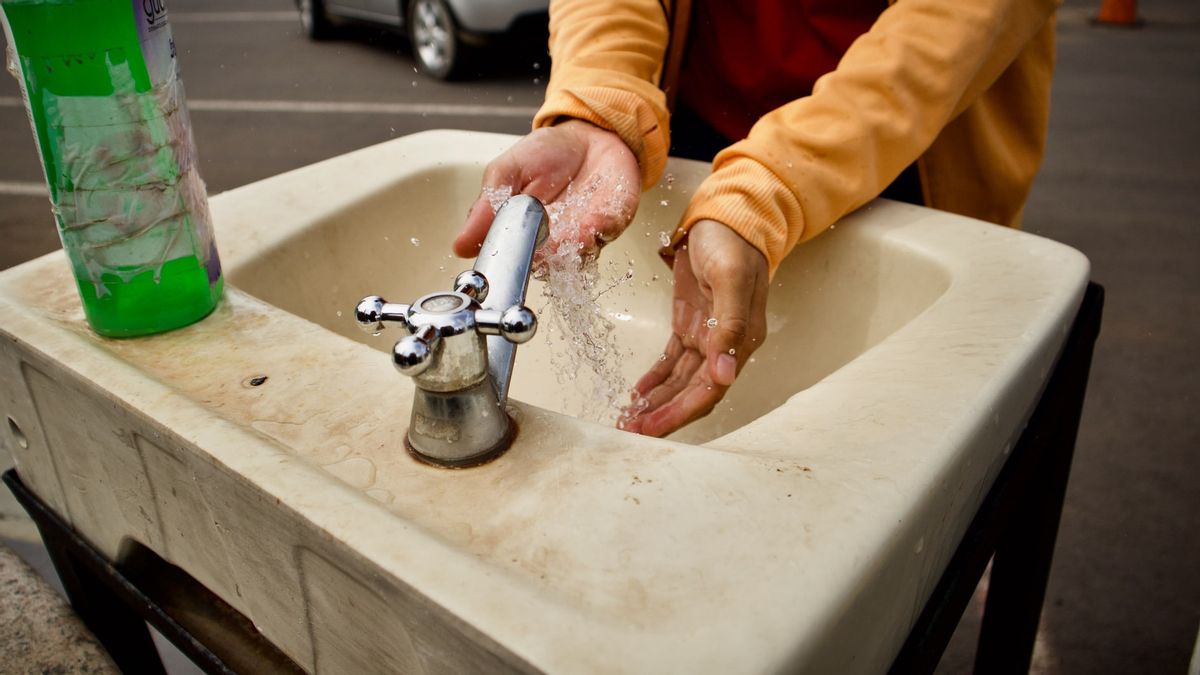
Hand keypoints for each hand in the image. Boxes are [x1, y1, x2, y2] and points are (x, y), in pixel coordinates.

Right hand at [454, 120, 640, 259]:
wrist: (589, 135)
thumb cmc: (545, 154)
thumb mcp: (505, 172)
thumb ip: (487, 207)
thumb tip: (459, 245)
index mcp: (521, 235)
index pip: (510, 261)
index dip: (506, 263)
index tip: (502, 256)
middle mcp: (551, 244)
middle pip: (543, 266)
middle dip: (539, 257)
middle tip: (532, 244)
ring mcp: (582, 238)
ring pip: (574, 258)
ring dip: (568, 247)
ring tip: (560, 233)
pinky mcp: (610, 225)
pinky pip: (604, 233)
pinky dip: (597, 229)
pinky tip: (590, 221)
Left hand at [620, 219, 768, 436]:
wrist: (728, 217)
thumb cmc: (733, 243)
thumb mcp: (730, 279)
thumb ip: (729, 326)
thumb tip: (724, 374)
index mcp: (740, 339)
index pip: (710, 390)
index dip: (681, 412)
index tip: (652, 428)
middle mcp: (725, 344)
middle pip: (692, 393)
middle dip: (663, 415)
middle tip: (631, 432)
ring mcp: (707, 335)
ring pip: (680, 382)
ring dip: (656, 402)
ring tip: (629, 421)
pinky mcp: (690, 325)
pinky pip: (672, 362)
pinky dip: (655, 380)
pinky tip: (638, 394)